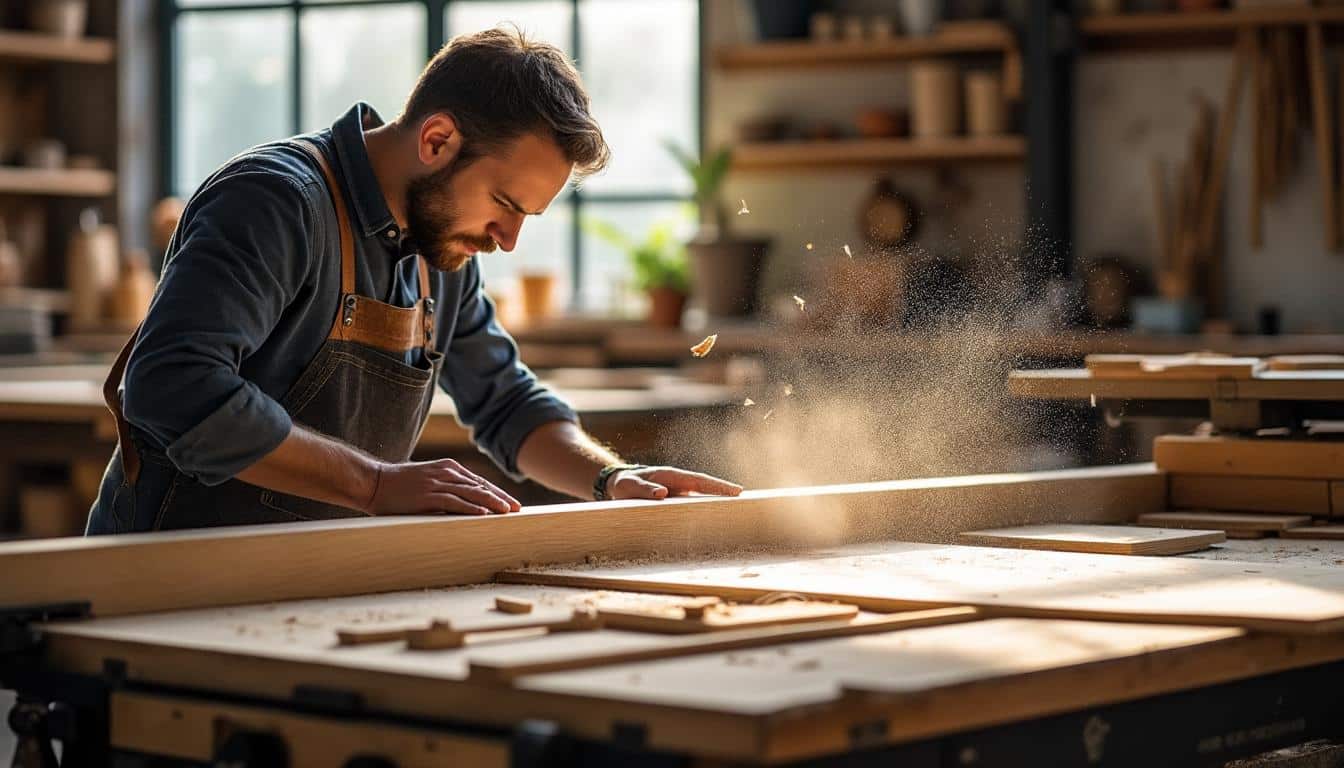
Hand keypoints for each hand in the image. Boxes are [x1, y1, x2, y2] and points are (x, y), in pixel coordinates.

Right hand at [365, 458, 521, 515]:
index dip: (497, 492)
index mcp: (449, 467)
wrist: (374, 482)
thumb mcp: (428, 480)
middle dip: (500, 498)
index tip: (511, 503)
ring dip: (491, 503)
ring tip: (507, 511)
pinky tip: (483, 514)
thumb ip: (447, 486)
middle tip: (517, 509)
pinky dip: (470, 508)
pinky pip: (454, 502)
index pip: (479, 481)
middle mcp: (446, 473)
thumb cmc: (400, 485)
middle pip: (480, 486)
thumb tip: (465, 501)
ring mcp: (437, 483)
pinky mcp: (428, 496)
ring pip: (471, 493)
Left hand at [606, 466, 742, 500]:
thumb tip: (662, 493)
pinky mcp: (674, 501)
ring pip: (701, 496)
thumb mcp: (630, 487)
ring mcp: (678, 491)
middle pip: (705, 487)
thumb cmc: (624, 484)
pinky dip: (704, 508)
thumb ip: (644, 490)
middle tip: (744, 498)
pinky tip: (714, 518)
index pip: (699, 480)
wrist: (617, 484)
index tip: (735, 490)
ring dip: (716, 501)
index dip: (717, 485)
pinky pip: (692, 504)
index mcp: (671, 476)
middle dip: (724, 491)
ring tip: (735, 510)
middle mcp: (678, 483)